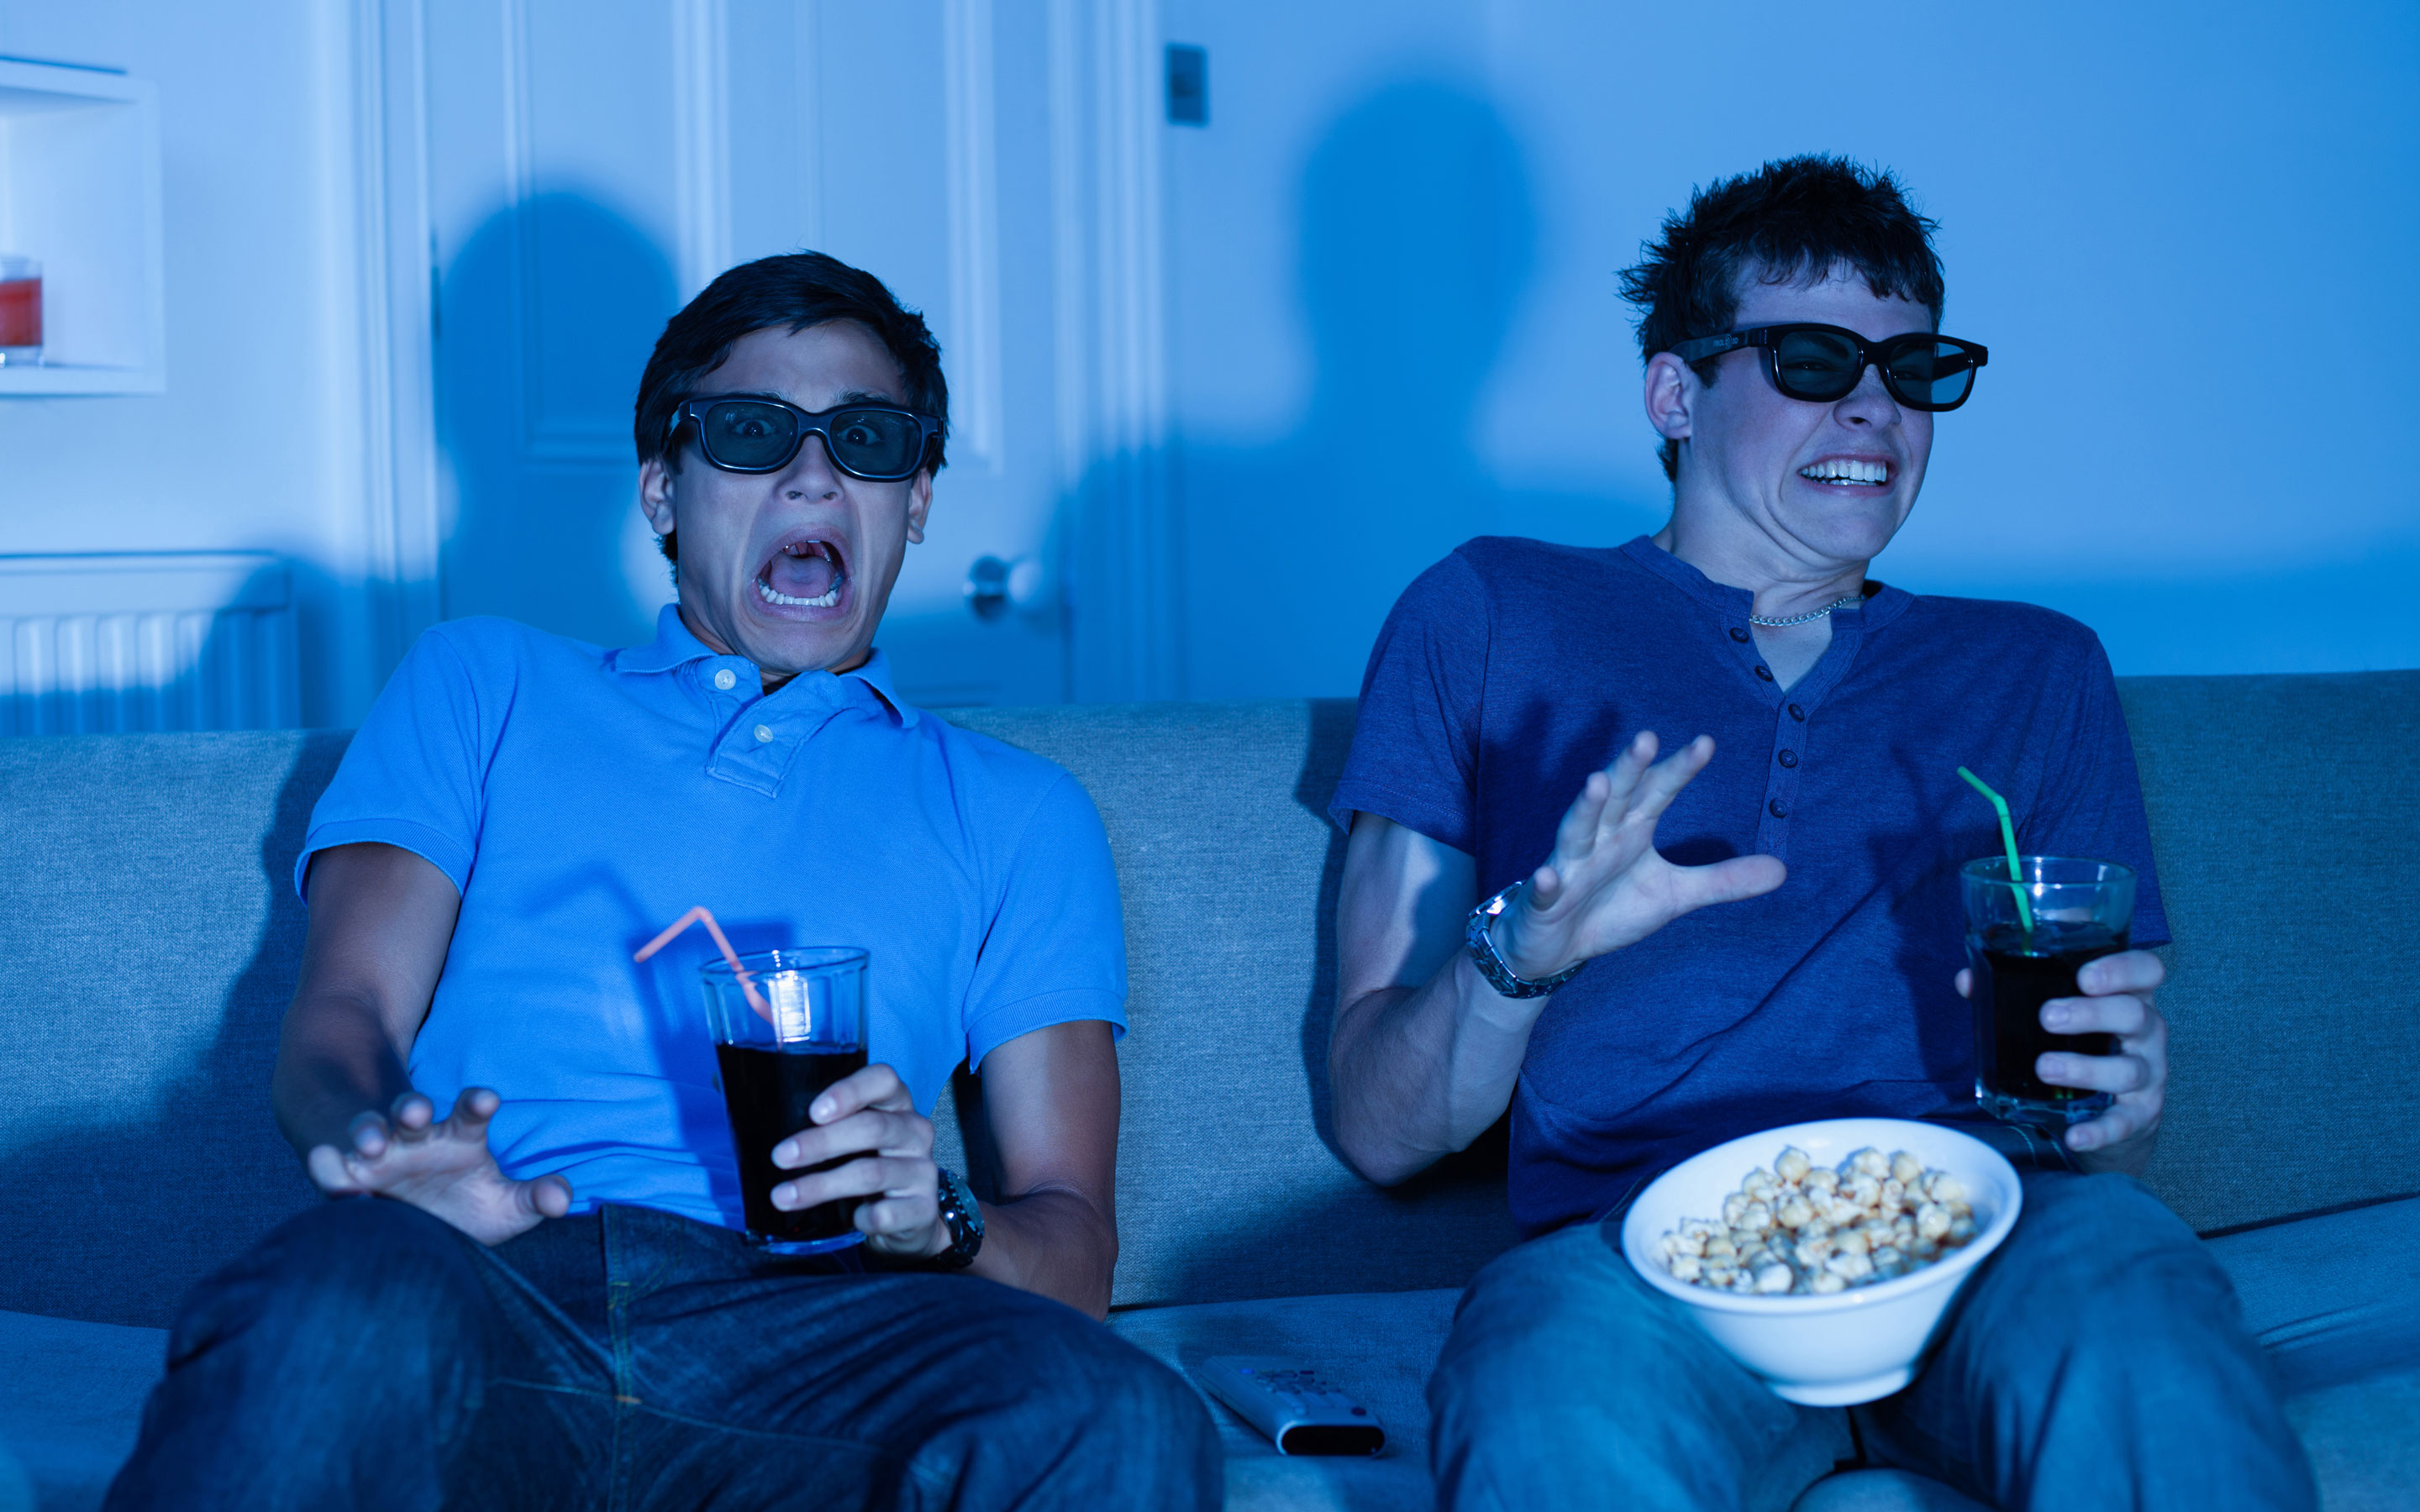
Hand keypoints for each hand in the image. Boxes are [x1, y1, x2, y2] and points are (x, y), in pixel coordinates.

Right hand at [304, 1087, 570, 1244]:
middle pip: (412, 1112)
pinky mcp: (347, 1178)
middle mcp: (417, 1138)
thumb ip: (533, 1199)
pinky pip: (332, 1167)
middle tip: (416, 1108)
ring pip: (370, 1131)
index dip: (476, 1103)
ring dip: (369, 1132)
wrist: (414, 1219)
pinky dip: (328, 1164)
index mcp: (460, 1138)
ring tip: (371, 1143)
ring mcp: (379, 1155)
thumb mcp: (502, 1206)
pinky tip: (326, 1160)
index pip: (471, 1112)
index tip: (486, 1100)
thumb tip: (563, 1199)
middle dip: (411, 1107)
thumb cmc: (464, 1206)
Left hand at [772, 1062, 948, 1260]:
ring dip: (822, 1185)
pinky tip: (849, 1220)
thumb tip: (769, 1130)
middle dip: (821, 1142)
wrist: (907, 1218)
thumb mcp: (855, 1139)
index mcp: (896, 1105)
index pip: (884, 1080)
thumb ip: (828, 1126)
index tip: (814, 1112)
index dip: (850, 1091)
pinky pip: (886, 1213)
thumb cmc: (869, 1166)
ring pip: (871, 1173)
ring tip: (784, 1196)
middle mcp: (915, 1132)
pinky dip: (861, 1218)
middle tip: (781, 1156)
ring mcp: (923, 1170)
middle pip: (872, 1127)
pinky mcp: (923, 1208)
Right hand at [1493, 732, 1786, 983]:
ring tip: (1598, 783)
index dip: (1679, 770)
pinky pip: (1545, 890)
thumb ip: (1723, 879)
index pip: (1658, 792)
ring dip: (1586, 809)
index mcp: (1631, 831)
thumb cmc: (1612, 908)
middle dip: (1630, 769)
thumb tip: (1783, 868)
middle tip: (1647, 739)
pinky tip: (1547, 877)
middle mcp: (1601, 839)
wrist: (1557, 946)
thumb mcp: (1676, 895)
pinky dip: (1545, 884)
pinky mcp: (1545, 900)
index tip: (1706, 744)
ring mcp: (1569, 866)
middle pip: (1617, 798)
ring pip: (1577, 832)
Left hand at [1956, 949, 2167, 1172]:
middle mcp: (2145, 1035)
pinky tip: (2075, 1136)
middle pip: (2134, 1016)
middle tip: (2048, 1017)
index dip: (2122, 969)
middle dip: (2091, 1014)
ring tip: (2044, 1067)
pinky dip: (2099, 1131)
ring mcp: (2147, 1076)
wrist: (2110, 1114)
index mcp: (2128, 998)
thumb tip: (1967, 980)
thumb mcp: (2059, 1017)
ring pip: (2128, 1069)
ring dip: (2085, 1069)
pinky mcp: (2139, 1115)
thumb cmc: (2083, 1048)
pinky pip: (2123, 1123)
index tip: (2086, 976)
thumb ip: (2014, 993)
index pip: (2146, 971)